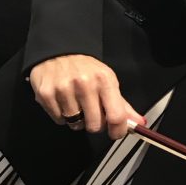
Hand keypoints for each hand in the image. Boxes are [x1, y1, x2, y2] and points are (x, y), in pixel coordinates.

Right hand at [29, 54, 143, 139]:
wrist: (58, 51)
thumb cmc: (86, 69)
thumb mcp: (107, 80)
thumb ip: (122, 105)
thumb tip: (139, 124)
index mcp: (104, 80)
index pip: (116, 116)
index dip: (118, 131)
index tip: (116, 133)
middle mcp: (84, 84)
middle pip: (95, 125)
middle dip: (95, 124)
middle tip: (92, 113)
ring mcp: (64, 89)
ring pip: (75, 125)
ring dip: (77, 120)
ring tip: (76, 104)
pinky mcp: (46, 94)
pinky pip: (59, 121)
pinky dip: (62, 116)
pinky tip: (63, 102)